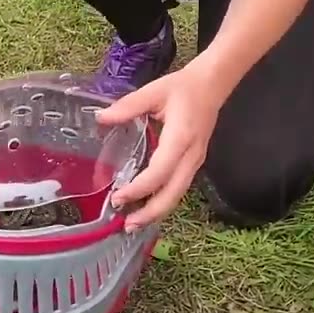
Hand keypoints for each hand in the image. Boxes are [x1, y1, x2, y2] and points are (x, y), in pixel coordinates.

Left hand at [96, 63, 227, 232]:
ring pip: (177, 195)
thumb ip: (127, 106)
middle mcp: (191, 156)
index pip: (160, 172)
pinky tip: (146, 208)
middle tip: (126, 226)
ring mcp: (195, 162)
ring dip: (156, 212)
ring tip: (133, 224)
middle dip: (150, 213)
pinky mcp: (193, 164)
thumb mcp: (154, 91)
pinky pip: (178, 189)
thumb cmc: (183, 88)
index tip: (118, 197)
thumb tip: (101, 118)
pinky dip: (162, 202)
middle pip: (173, 194)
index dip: (139, 189)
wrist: (212, 86)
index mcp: (181, 138)